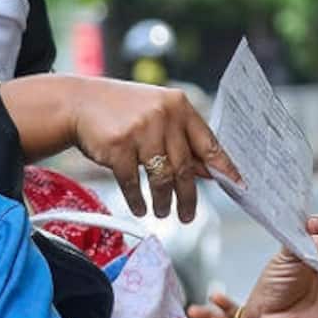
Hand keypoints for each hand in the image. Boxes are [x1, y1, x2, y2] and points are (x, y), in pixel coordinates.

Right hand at [65, 78, 242, 221]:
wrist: (79, 103)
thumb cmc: (122, 112)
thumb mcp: (157, 117)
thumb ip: (182, 141)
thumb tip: (209, 171)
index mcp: (179, 106)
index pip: (209, 143)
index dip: (224, 168)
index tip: (237, 185)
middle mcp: (163, 115)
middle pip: (185, 167)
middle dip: (187, 196)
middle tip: (187, 215)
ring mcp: (141, 130)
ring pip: (161, 177)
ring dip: (163, 201)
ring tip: (163, 211)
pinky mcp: (118, 145)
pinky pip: (133, 182)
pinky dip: (137, 199)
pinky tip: (140, 207)